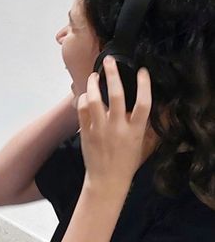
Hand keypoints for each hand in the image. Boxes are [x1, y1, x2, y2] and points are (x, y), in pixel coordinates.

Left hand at [77, 57, 153, 196]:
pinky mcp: (86, 133)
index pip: (143, 103)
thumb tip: (159, 109)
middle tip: (109, 61)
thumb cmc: (128, 162)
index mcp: (136, 130)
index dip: (144, 85)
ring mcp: (100, 129)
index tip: (142, 71)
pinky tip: (85, 94)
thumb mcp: (145, 144)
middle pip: (115, 95)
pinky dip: (82, 99)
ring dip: (92, 85)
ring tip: (93, 75)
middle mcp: (118, 127)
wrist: (107, 180)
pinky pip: (82, 110)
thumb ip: (150, 126)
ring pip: (94, 100)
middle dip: (112, 74)